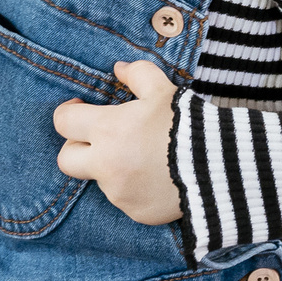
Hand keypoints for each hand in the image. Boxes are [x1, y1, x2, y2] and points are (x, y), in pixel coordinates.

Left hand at [53, 60, 182, 224]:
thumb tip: (119, 68)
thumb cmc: (188, 124)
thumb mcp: (163, 90)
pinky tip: (157, 177)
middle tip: (99, 139)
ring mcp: (119, 192)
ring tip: (145, 157)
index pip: (63, 123)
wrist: (219, 168)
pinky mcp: (135, 212)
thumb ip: (138, 74)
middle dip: (77, 147)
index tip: (80, 109)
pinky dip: (135, 188)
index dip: (68, 113)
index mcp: (107, 130)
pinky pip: (125, 199)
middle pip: (66, 160)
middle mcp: (106, 165)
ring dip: (113, 167)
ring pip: (100, 179)